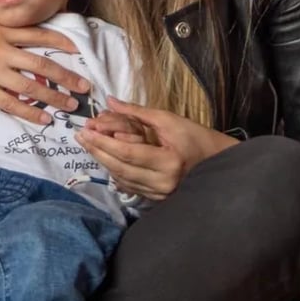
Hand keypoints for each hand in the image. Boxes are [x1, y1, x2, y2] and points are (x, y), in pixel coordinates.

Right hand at [0, 14, 90, 128]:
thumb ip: (0, 21)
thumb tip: (25, 20)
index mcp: (0, 29)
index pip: (38, 34)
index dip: (61, 43)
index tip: (78, 51)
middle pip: (41, 63)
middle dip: (66, 76)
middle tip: (84, 86)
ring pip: (30, 86)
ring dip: (54, 97)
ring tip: (71, 105)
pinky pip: (12, 104)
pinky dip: (31, 113)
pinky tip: (45, 119)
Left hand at [75, 96, 237, 200]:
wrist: (219, 163)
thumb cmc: (196, 138)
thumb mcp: (169, 120)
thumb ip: (137, 112)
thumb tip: (110, 101)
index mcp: (168, 161)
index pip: (128, 153)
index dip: (104, 142)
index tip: (85, 130)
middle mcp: (163, 182)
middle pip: (120, 168)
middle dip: (97, 150)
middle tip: (80, 135)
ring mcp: (160, 194)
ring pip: (122, 178)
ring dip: (102, 160)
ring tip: (88, 144)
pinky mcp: (157, 198)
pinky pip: (129, 185)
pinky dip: (114, 170)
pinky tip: (104, 158)